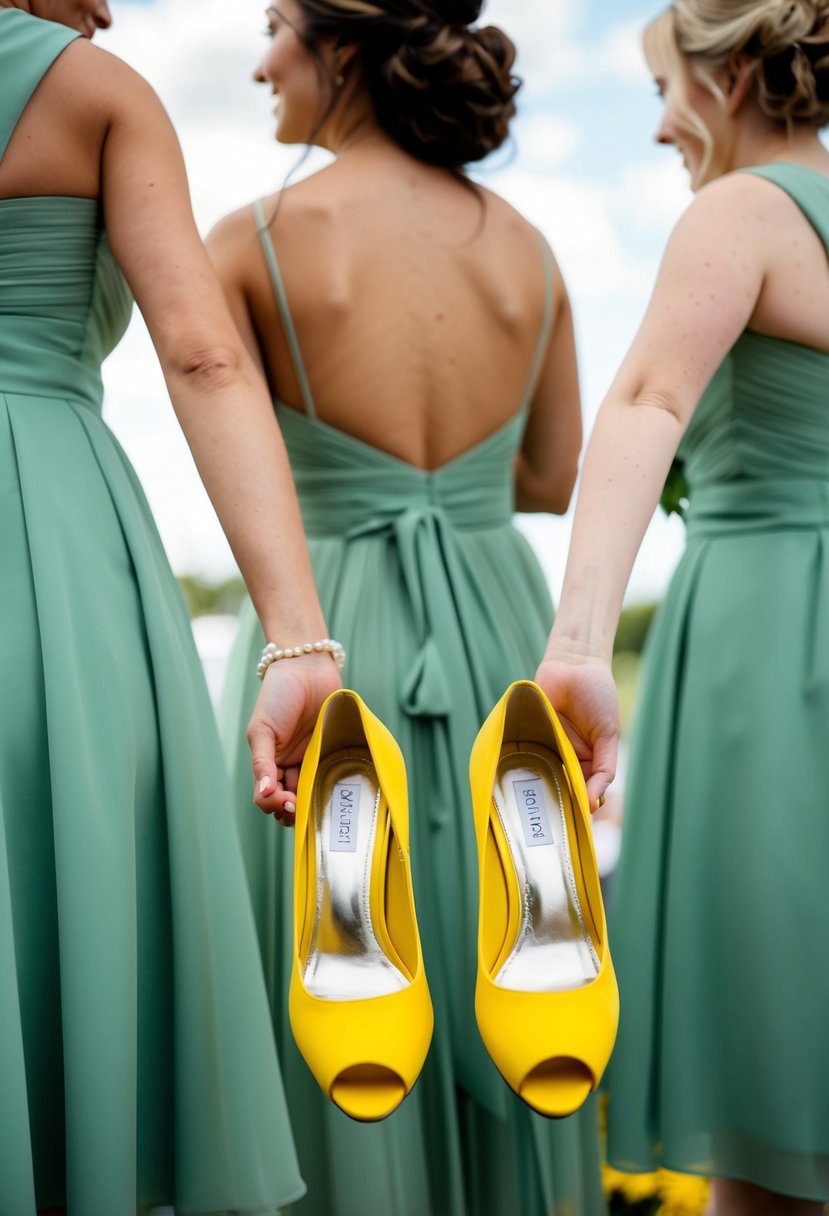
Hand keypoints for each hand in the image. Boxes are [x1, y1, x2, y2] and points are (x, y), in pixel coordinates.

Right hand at [247, 653, 341, 824]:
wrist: (306, 667)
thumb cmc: (277, 696)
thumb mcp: (262, 730)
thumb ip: (262, 763)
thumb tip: (263, 792)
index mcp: (270, 763)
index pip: (267, 796)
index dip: (274, 804)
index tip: (285, 801)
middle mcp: (291, 766)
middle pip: (290, 801)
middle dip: (293, 811)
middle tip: (301, 808)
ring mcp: (313, 760)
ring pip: (312, 793)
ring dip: (313, 803)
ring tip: (317, 805)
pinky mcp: (333, 751)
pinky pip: (332, 774)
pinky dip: (331, 786)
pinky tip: (334, 791)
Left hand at [534, 650, 618, 811]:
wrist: (574, 663)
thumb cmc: (597, 696)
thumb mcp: (608, 734)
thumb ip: (604, 767)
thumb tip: (595, 800)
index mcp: (589, 760)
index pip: (587, 791)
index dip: (584, 805)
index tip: (582, 817)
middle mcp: (567, 757)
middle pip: (563, 787)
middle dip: (561, 802)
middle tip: (557, 820)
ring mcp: (547, 747)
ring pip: (544, 775)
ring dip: (542, 789)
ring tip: (540, 807)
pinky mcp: (529, 735)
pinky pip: (527, 754)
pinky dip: (526, 767)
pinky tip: (525, 781)